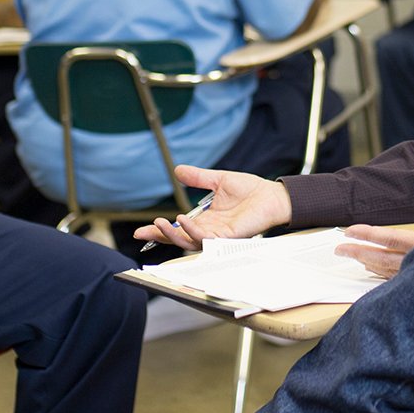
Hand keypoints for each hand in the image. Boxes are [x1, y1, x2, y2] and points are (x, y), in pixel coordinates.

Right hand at [134, 165, 292, 249]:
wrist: (272, 195)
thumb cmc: (250, 190)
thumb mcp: (218, 180)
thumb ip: (198, 177)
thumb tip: (177, 170)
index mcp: (206, 220)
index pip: (178, 229)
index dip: (160, 231)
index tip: (141, 231)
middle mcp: (209, 231)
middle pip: (179, 239)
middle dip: (160, 237)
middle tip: (142, 233)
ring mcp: (218, 236)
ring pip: (189, 242)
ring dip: (172, 235)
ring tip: (159, 223)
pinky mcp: (229, 237)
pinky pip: (207, 239)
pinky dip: (192, 231)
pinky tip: (182, 221)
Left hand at [336, 175, 413, 278]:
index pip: (393, 239)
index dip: (369, 234)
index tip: (349, 231)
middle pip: (383, 260)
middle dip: (359, 252)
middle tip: (339, 248)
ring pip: (389, 273)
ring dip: (368, 264)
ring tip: (352, 257)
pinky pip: (399, 282)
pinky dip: (383, 276)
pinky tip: (374, 271)